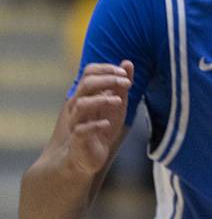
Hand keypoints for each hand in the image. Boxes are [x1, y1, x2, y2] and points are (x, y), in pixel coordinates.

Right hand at [64, 61, 132, 175]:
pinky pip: (82, 130)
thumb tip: (127, 62)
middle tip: (126, 83)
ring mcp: (76, 122)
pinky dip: (95, 125)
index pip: (89, 72)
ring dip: (101, 100)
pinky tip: (107, 123)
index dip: (106, 69)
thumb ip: (121, 85)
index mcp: (86, 94)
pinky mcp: (78, 140)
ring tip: (118, 101)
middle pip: (86, 84)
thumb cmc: (102, 127)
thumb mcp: (117, 104)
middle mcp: (78, 105)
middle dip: (107, 80)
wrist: (88, 156)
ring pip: (81, 104)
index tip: (124, 72)